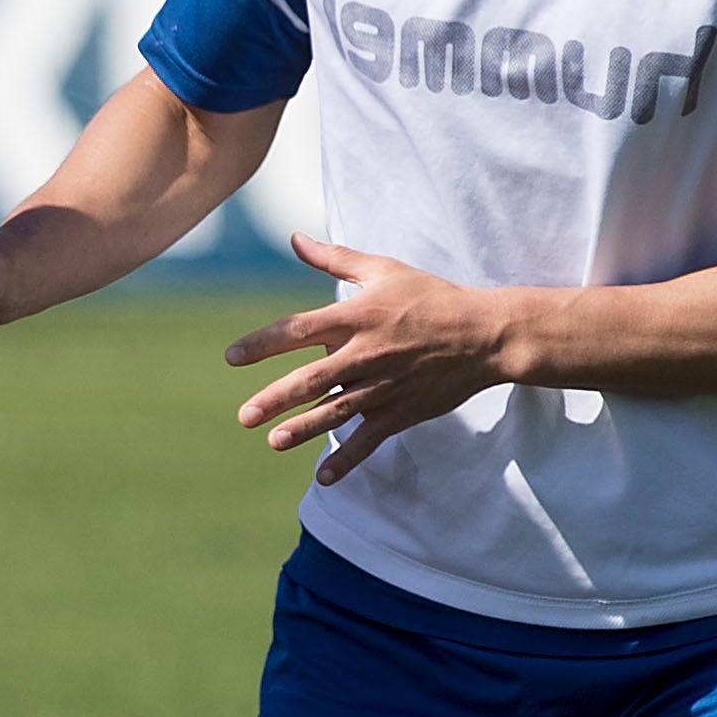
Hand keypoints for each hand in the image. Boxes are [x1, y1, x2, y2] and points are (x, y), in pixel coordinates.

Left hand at [226, 236, 515, 485]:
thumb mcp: (384, 270)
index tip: (232, 357)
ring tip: (274, 441)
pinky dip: (348, 459)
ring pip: (337, 412)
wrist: (484, 335)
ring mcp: (384, 387)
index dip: (264, 343)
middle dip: (277, 398)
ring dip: (304, 429)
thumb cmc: (431, 297)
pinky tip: (324, 477)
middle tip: (246, 415)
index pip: (300, 330)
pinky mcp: (401, 412)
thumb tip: (294, 238)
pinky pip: (370, 440)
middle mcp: (367, 354)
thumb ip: (335, 259)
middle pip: (312, 378)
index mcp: (358, 317)